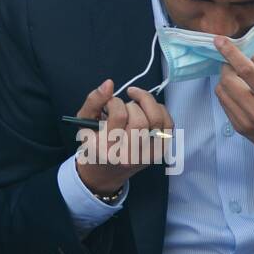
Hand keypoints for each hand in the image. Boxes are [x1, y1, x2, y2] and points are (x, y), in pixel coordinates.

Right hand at [73, 79, 174, 196]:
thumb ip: (94, 100)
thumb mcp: (84, 121)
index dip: (114, 101)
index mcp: (107, 149)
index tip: (109, 103)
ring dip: (146, 105)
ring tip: (135, 105)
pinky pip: (168, 124)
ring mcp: (148, 156)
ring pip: (157, 120)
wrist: (106, 170)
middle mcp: (130, 156)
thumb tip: (109, 84)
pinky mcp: (160, 152)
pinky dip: (159, 110)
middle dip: (131, 105)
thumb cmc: (94, 142)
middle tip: (122, 107)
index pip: (119, 115)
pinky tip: (147, 110)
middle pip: (140, 120)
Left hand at [212, 36, 253, 173]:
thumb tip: (246, 52)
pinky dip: (228, 94)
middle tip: (234, 63)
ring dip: (225, 81)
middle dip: (226, 67)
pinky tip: (240, 93)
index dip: (230, 53)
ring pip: (221, 93)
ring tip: (238, 79)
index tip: (219, 40)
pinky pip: (225, 105)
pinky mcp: (239, 129)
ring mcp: (245, 122)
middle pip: (227, 82)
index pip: (245, 70)